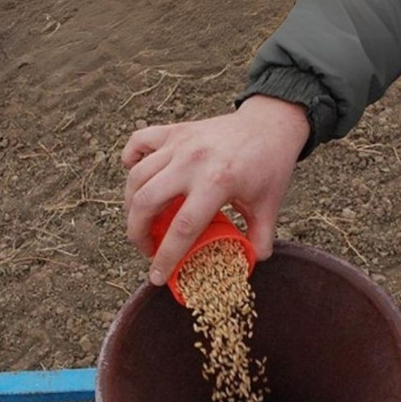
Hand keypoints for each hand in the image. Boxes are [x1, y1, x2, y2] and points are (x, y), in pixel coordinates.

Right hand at [122, 94, 309, 285]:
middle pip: (147, 202)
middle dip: (137, 233)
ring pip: (137, 177)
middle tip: (147, 248)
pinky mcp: (174, 131)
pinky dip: (130, 158)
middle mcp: (193, 161)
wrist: (270, 124)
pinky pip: (138, 142)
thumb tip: (251, 262)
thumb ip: (260, 237)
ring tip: (142, 221)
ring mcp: (180, 143)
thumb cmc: (269, 166)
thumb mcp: (269, 206)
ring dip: (131, 204)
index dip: (165, 257)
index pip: (182, 228)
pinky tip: (134, 174)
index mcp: (217, 182)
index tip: (156, 277)